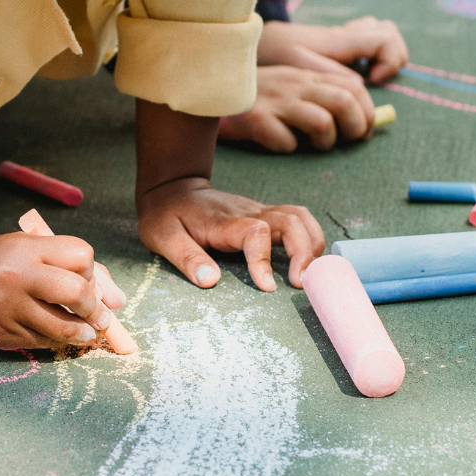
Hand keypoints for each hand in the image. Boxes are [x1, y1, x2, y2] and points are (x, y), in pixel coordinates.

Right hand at [0, 232, 113, 349]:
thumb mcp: (30, 249)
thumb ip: (71, 266)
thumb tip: (119, 301)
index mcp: (28, 249)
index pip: (82, 257)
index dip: (92, 272)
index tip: (88, 280)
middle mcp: (19, 277)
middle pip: (78, 293)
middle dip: (96, 309)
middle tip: (100, 317)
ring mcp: (9, 308)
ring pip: (64, 328)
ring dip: (82, 333)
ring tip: (86, 332)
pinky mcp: (2, 334)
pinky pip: (42, 342)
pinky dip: (54, 340)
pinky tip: (53, 333)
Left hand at [136, 176, 324, 290]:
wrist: (172, 188)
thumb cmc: (166, 214)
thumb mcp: (162, 237)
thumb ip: (186, 258)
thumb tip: (210, 281)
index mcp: (223, 221)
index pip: (255, 232)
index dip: (264, 260)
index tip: (267, 287)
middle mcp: (247, 212)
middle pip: (291, 220)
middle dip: (304, 252)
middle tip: (301, 284)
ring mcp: (258, 211)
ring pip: (300, 217)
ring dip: (312, 243)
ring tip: (310, 274)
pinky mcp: (264, 215)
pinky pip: (297, 220)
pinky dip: (309, 238)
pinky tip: (306, 261)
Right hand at [218, 65, 374, 151]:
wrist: (208, 90)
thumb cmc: (256, 98)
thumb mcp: (290, 86)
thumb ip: (322, 96)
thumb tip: (361, 121)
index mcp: (307, 75)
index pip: (354, 86)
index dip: (367, 112)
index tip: (362, 132)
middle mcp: (295, 84)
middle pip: (345, 101)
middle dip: (355, 128)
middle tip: (343, 142)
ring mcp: (275, 101)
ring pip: (322, 122)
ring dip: (325, 142)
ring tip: (311, 145)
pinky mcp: (255, 120)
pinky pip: (286, 142)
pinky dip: (287, 148)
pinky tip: (277, 143)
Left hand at [257, 17, 407, 83]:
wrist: (258, 40)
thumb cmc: (275, 53)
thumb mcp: (298, 65)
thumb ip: (328, 73)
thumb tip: (358, 83)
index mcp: (340, 40)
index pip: (385, 39)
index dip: (390, 60)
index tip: (372, 80)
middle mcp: (346, 35)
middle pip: (389, 32)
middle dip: (392, 57)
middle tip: (373, 79)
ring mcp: (343, 37)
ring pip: (380, 32)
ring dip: (382, 54)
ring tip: (368, 76)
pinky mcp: (336, 43)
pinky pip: (366, 40)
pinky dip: (370, 55)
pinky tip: (354, 72)